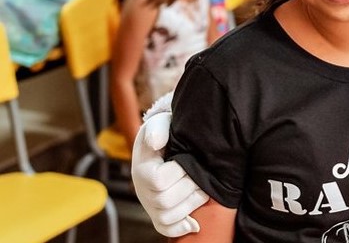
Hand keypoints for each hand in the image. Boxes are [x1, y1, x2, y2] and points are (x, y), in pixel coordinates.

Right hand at [131, 95, 206, 236]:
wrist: (163, 143)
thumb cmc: (164, 132)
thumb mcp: (160, 124)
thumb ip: (158, 129)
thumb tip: (158, 142)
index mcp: (141, 170)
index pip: (159, 181)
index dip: (180, 171)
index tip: (188, 159)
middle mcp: (142, 191)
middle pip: (166, 201)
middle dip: (190, 187)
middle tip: (202, 174)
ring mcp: (150, 205)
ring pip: (168, 216)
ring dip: (191, 204)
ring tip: (203, 189)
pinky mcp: (159, 214)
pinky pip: (166, 228)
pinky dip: (181, 227)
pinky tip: (195, 223)